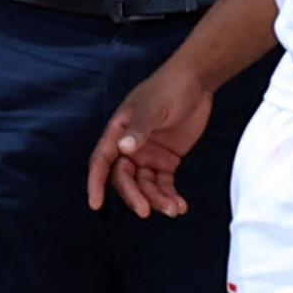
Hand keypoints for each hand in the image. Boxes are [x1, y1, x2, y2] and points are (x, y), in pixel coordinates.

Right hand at [88, 56, 217, 216]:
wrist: (197, 82)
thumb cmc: (169, 87)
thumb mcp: (153, 106)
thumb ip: (138, 129)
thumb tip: (124, 148)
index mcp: (118, 131)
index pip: (102, 161)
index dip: (96, 182)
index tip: (95, 203)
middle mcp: (130, 147)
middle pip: (124, 179)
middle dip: (134, 196)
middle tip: (145, 210)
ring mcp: (148, 155)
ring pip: (146, 186)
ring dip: (156, 200)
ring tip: (173, 209)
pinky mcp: (167, 160)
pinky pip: (164, 184)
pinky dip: (170, 196)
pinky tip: (179, 205)